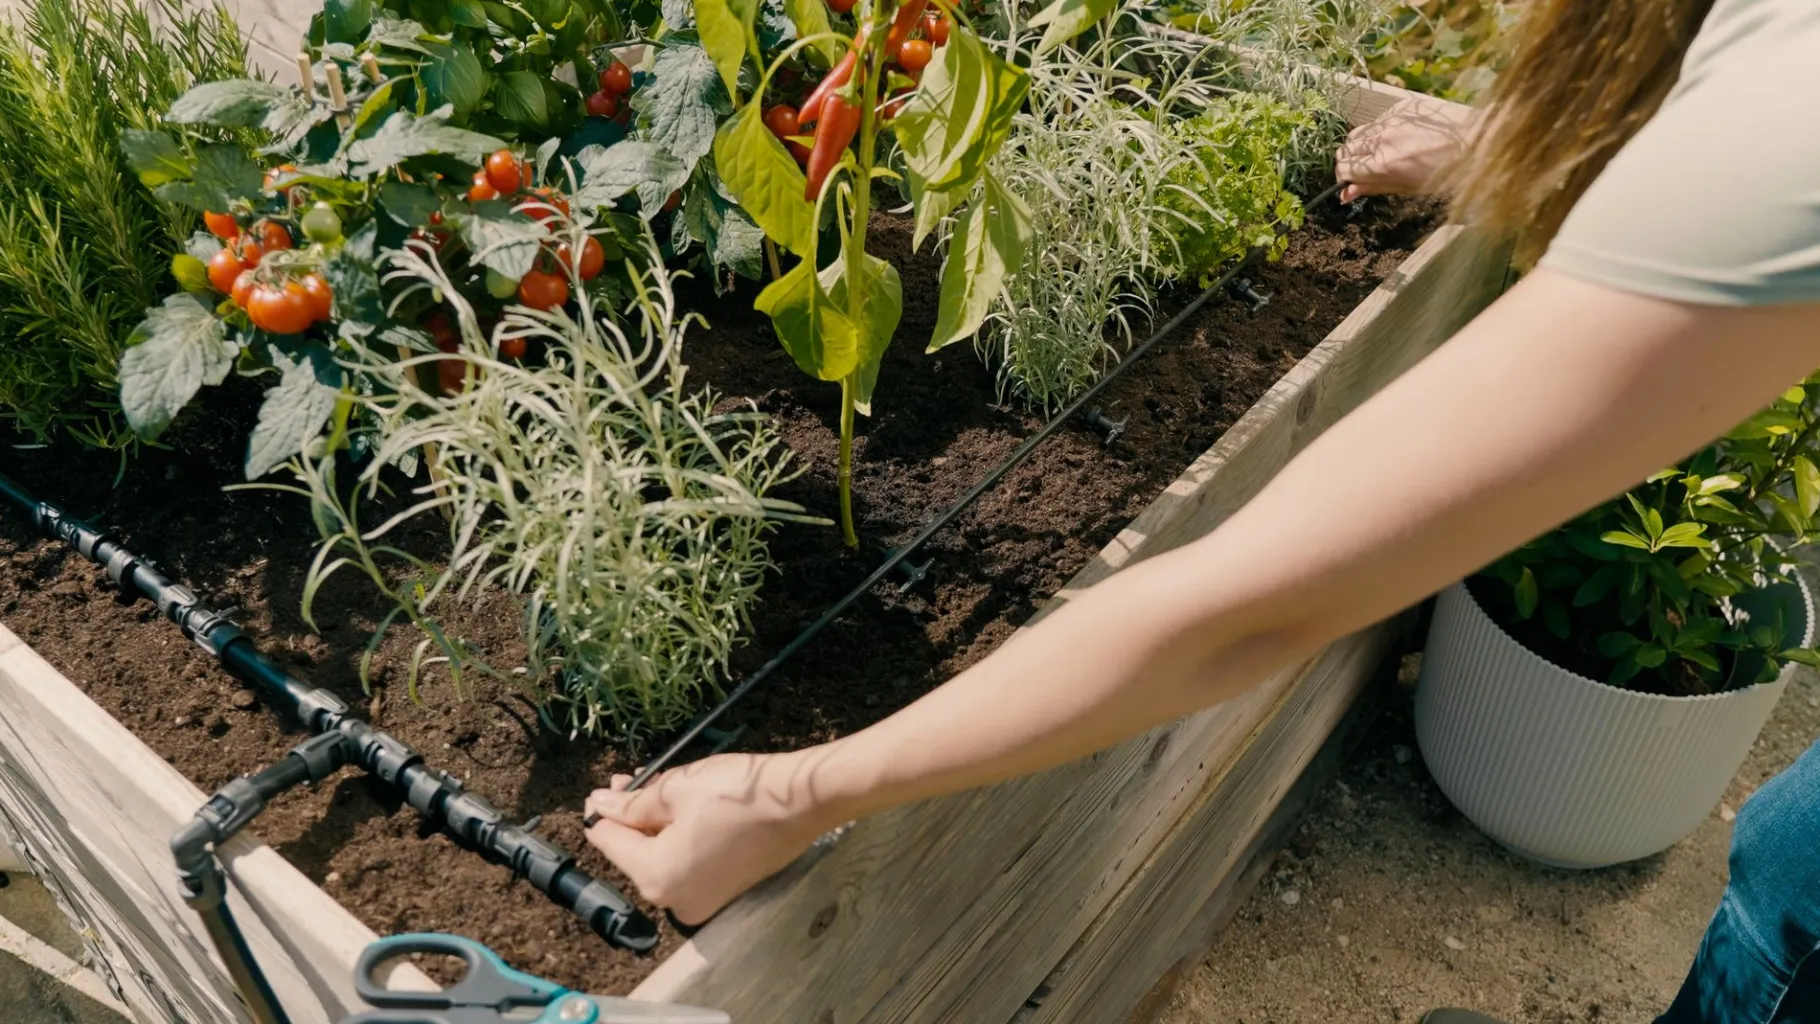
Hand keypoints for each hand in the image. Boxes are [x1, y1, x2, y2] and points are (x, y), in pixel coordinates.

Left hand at [584, 750, 837, 925]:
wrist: (800, 802)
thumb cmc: (737, 794)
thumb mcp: (675, 789)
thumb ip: (632, 803)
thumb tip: (601, 806)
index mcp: (656, 877)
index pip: (609, 843)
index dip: (601, 812)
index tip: (600, 789)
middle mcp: (675, 901)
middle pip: (636, 854)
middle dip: (631, 816)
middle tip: (629, 781)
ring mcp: (702, 900)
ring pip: (662, 858)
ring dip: (655, 825)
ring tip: (658, 787)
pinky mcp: (724, 891)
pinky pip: (687, 865)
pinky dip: (680, 839)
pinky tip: (682, 809)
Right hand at [1334, 95, 1476, 203]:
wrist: (1477, 141)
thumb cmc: (1446, 172)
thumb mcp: (1408, 187)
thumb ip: (1373, 187)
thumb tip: (1346, 194)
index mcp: (1383, 164)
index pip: (1344, 168)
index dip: (1344, 178)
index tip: (1350, 182)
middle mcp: (1382, 139)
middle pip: (1346, 149)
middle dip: (1350, 161)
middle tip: (1363, 170)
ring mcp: (1390, 119)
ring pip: (1358, 133)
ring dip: (1361, 146)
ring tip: (1378, 154)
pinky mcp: (1400, 107)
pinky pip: (1378, 120)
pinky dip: (1379, 131)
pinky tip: (1398, 138)